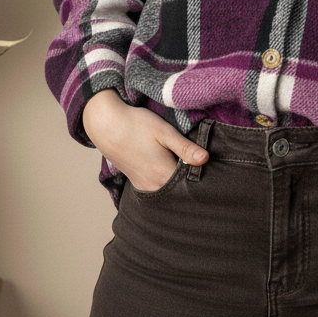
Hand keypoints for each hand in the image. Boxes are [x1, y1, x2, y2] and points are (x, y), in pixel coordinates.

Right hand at [81, 89, 208, 191]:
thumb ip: (185, 148)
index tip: (210, 167)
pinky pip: (158, 190)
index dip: (204, 177)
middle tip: (201, 168)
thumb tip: (206, 159)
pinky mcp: (138, 183)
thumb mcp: (164, 132)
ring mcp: (144, 186)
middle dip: (192, 183)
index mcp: (163, 174)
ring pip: (169, 192)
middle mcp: (154, 186)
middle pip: (181, 191)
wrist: (107, 125)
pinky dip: (167, 185)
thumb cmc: (137, 125)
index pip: (192, 185)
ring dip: (179, 184)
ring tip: (188, 169)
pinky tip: (171, 173)